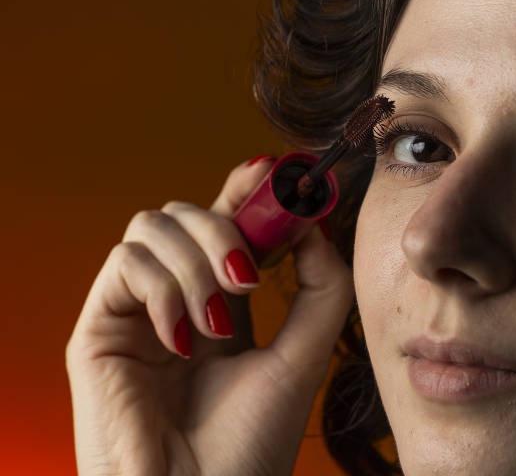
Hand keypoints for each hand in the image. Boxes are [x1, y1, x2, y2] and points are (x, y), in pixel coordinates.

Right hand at [65, 157, 353, 475]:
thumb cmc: (252, 441)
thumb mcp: (303, 355)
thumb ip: (320, 288)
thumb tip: (313, 224)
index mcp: (222, 302)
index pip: (225, 224)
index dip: (244, 190)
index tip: (273, 170)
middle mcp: (177, 297)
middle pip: (187, 213)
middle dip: (224, 226)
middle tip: (250, 274)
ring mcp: (137, 310)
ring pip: (154, 226)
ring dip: (197, 264)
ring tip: (219, 324)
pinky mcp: (99, 327)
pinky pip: (125, 263)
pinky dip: (164, 287)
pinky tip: (184, 338)